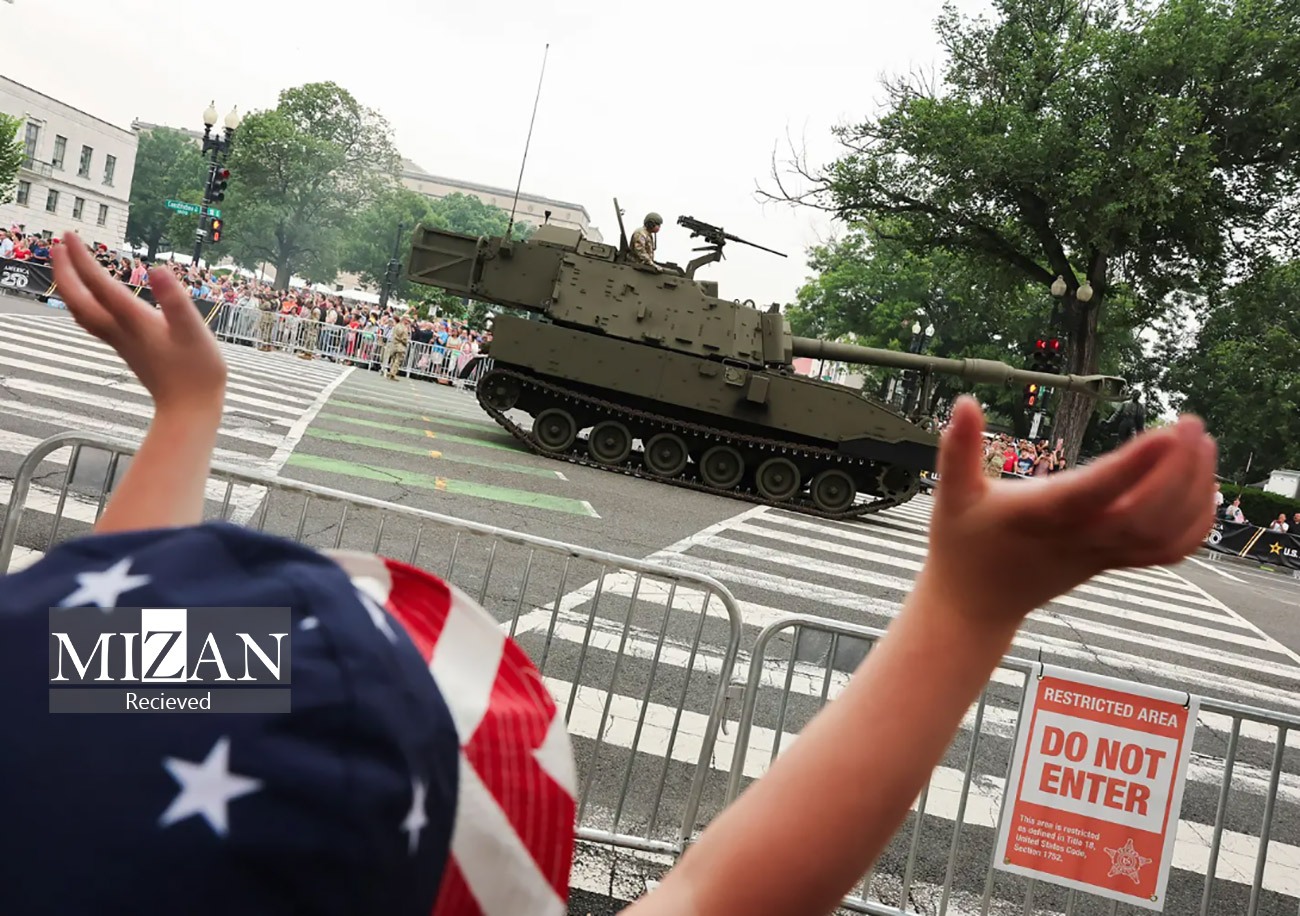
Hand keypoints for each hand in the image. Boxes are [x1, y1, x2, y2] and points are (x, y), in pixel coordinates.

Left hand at [51, 233, 226, 414]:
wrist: (190, 410)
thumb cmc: (197, 373)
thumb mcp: (194, 331)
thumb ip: (175, 300)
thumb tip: (159, 270)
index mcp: (132, 320)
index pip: (98, 283)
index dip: (82, 258)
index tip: (69, 235)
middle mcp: (119, 329)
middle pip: (78, 299)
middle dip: (65, 270)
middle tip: (60, 245)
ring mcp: (120, 341)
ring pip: (81, 312)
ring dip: (70, 287)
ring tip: (68, 267)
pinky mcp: (127, 349)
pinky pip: (93, 322)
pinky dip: (84, 305)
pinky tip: (92, 302)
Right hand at [918, 396, 1217, 627]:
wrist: (974, 605)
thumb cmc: (961, 545)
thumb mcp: (950, 493)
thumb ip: (958, 447)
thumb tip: (965, 402)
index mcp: (1040, 517)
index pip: (1096, 492)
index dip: (1135, 465)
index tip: (1169, 432)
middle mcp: (1078, 538)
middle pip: (1146, 513)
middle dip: (1180, 469)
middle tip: (1191, 422)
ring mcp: (1101, 554)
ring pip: (1165, 533)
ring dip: (1194, 491)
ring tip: (1203, 444)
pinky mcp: (1113, 562)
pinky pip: (1168, 550)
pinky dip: (1196, 522)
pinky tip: (1204, 486)